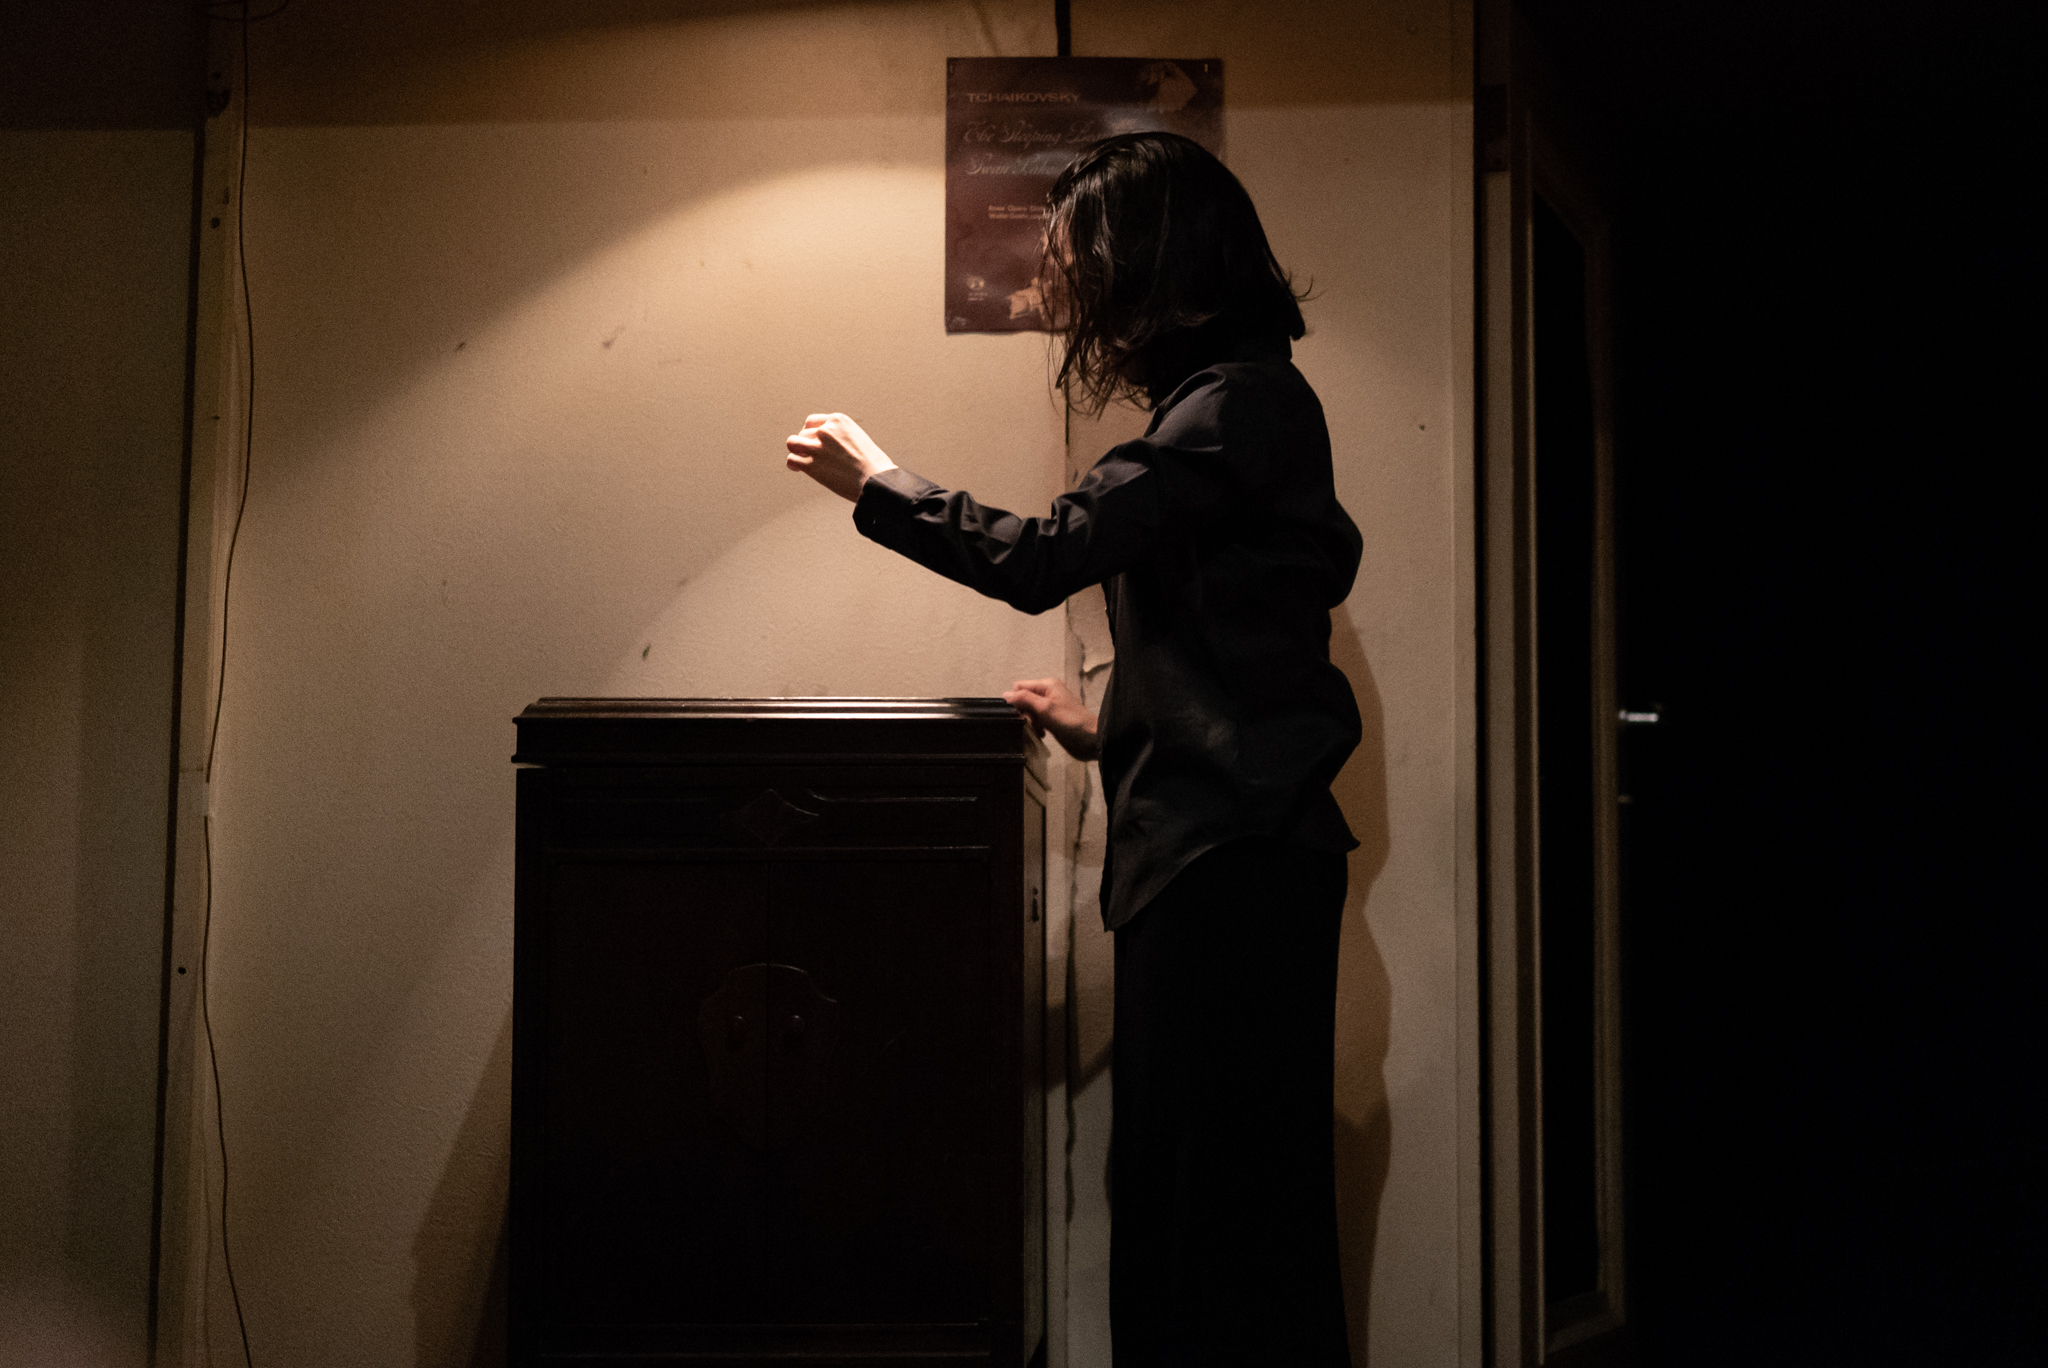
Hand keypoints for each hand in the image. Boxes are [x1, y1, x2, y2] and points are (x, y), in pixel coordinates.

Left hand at [784, 412, 898, 502]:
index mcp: (838, 421)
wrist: (876, 481)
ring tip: (801, 460)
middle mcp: (825, 430)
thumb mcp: (859, 439)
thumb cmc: (874, 465)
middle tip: (810, 455)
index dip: (811, 432)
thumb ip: (841, 437)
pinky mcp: (811, 465)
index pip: (813, 422)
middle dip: (806, 444)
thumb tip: (830, 447)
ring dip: (796, 451)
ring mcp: (817, 447)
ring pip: (792, 443)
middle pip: (803, 433)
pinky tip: (799, 469)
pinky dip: (793, 465)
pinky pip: (791, 460)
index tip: (814, 442)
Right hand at [1003, 677, 1099, 760]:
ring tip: (1038, 729)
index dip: (1016, 699)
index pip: (1020, 686)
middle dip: (1023, 712)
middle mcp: (1048, 692)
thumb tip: (1005, 695)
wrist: (1089, 739)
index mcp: (1047, 685)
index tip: (1019, 713)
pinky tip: (1042, 733)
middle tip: (1029, 722)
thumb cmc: (1070, 722)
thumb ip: (1024, 699)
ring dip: (1030, 721)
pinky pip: (1036, 719)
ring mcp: (1050, 706)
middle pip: (1023, 698)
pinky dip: (1036, 726)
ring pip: (1029, 710)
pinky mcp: (1051, 718)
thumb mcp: (1045, 708)